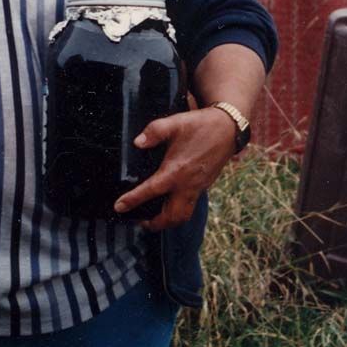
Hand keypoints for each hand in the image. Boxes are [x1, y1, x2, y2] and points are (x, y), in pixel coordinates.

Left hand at [113, 107, 237, 230]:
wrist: (228, 129)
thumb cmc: (200, 125)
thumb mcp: (175, 123)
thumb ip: (154, 131)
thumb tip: (138, 142)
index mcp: (176, 171)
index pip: (151, 191)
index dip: (133, 200)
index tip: (119, 207)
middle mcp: (187, 185)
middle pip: (171, 216)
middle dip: (155, 224)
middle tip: (139, 220)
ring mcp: (197, 188)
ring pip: (183, 216)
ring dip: (168, 222)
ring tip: (153, 219)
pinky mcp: (203, 186)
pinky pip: (189, 206)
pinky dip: (178, 212)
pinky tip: (169, 204)